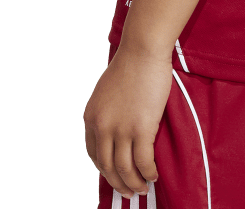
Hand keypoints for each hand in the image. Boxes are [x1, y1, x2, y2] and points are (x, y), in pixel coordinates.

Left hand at [83, 42, 172, 196]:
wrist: (141, 51)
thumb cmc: (129, 68)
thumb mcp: (105, 93)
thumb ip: (106, 115)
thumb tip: (115, 135)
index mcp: (91, 117)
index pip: (93, 154)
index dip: (105, 170)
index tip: (115, 176)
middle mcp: (102, 126)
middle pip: (107, 167)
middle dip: (119, 183)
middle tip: (130, 192)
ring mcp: (120, 129)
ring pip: (125, 170)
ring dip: (134, 184)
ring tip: (143, 188)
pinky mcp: (141, 129)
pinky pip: (143, 162)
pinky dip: (148, 173)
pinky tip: (154, 175)